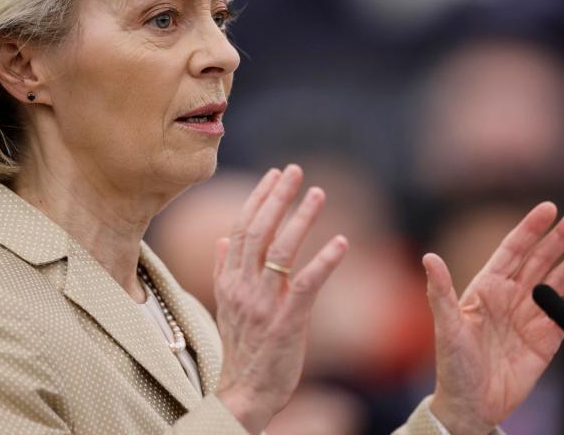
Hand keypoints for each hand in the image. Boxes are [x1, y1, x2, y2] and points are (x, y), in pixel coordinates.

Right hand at [213, 165, 347, 433]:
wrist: (243, 394)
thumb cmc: (241, 350)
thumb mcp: (225, 307)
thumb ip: (223, 270)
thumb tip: (221, 239)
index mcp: (229, 280)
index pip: (242, 228)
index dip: (259, 198)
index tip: (275, 174)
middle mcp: (242, 287)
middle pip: (258, 231)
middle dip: (277, 197)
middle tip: (295, 170)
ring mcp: (263, 304)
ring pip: (281, 250)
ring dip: (300, 218)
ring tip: (318, 193)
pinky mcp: (286, 322)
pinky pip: (307, 285)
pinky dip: (324, 261)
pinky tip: (342, 242)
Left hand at [425, 202, 563, 434]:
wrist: (472, 405)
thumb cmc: (453, 365)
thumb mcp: (447, 327)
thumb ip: (441, 292)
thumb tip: (429, 259)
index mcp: (487, 287)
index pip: (513, 250)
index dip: (530, 229)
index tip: (549, 208)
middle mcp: (511, 296)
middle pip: (541, 259)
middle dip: (561, 237)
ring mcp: (531, 316)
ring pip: (559, 280)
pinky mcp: (547, 338)